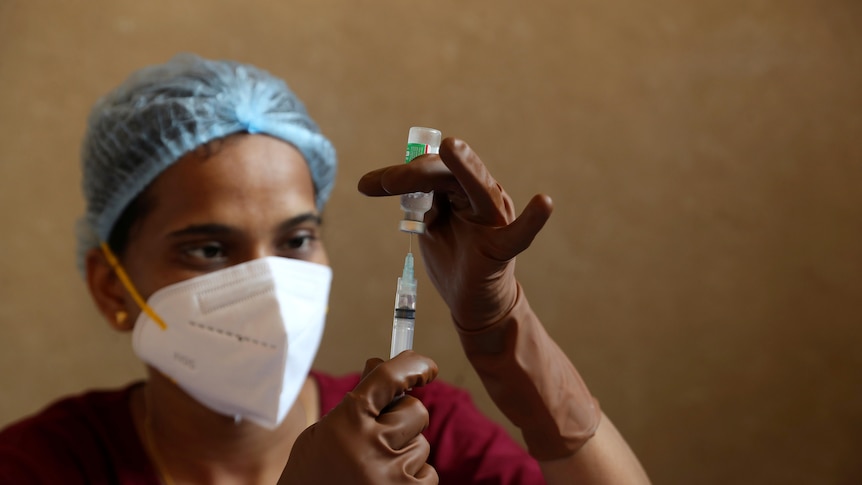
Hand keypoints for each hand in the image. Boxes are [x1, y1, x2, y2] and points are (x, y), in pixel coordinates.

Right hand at [279, 351, 438, 483]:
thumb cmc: (312, 473)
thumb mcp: (325, 431)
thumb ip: (356, 400)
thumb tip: (380, 362)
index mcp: (346, 422)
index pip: (388, 378)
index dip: (413, 366)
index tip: (427, 367)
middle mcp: (371, 447)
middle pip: (416, 411)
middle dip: (403, 417)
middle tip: (381, 433)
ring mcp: (391, 476)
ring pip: (422, 444)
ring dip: (404, 451)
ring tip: (374, 467)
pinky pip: (429, 473)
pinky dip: (412, 477)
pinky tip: (386, 483)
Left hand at [358, 137, 552, 329]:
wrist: (472, 303)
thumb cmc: (454, 259)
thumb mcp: (432, 226)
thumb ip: (421, 202)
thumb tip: (393, 180)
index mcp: (462, 190)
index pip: (432, 170)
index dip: (400, 174)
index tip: (366, 186)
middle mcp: (482, 196)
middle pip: (449, 172)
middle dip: (415, 173)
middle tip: (384, 183)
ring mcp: (496, 219)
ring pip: (479, 187)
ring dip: (463, 167)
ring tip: (451, 148)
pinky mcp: (503, 247)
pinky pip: (520, 234)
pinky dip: (534, 219)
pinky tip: (544, 204)